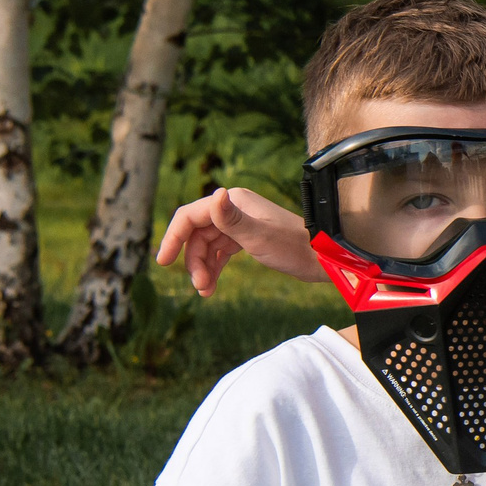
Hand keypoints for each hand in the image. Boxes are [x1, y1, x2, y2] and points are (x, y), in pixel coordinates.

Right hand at [156, 187, 324, 295]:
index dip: (173, 237)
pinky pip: (220, 252)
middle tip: (200, 287)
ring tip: (206, 292)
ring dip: (202, 268)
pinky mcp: (246, 239)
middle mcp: (232, 208)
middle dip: (193, 261)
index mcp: (232, 201)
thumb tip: (217, 194)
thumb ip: (233, 219)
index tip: (163, 262)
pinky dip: (213, 268)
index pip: (190, 216)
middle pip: (196, 234)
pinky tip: (210, 287)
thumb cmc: (294, 246)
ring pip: (207, 245)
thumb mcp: (260, 236)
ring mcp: (239, 224)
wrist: (322, 259)